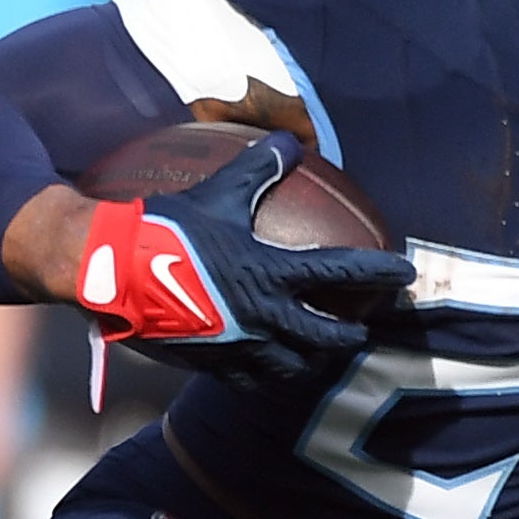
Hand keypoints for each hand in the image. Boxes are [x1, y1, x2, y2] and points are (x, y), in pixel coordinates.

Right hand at [77, 131, 412, 386]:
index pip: (342, 274)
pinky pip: (254, 379)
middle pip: (327, 337)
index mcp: (271, 273)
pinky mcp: (214, 364)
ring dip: (313, 359)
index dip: (379, 272)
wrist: (112, 272)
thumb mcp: (220, 194)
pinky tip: (272, 366)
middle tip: (362, 328)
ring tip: (320, 351)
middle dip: (351, 334)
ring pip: (294, 366)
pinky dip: (271, 373)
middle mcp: (264, 316)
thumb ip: (260, 169)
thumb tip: (292, 140)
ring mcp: (240, 346)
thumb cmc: (167, 230)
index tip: (405, 273)